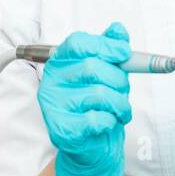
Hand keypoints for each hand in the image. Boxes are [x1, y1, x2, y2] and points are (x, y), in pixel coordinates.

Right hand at [36, 22, 133, 175]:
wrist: (92, 146)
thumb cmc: (97, 106)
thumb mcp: (107, 74)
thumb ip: (110, 50)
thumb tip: (118, 29)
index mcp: (59, 63)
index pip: (79, 43)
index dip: (105, 45)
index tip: (124, 53)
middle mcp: (51, 82)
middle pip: (93, 67)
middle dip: (119, 79)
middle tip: (123, 90)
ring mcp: (53, 106)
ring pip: (99, 94)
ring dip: (120, 104)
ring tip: (119, 110)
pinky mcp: (62, 130)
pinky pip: (97, 119)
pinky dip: (111, 121)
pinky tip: (106, 123)